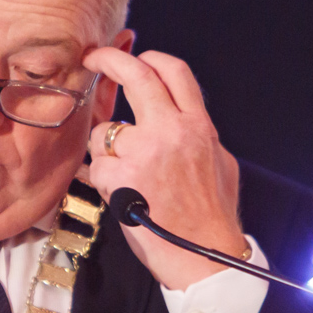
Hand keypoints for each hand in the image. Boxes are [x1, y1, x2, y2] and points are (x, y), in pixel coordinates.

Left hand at [82, 48, 245, 289]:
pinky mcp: (120, 177)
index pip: (173, 71)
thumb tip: (176, 113)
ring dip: (107, 149)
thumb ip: (196, 132)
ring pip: (106, 131)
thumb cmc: (212, 217)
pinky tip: (123, 195)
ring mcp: (144, 153)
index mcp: (198, 126)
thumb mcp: (219, 162)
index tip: (133, 55)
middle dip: (109, 59)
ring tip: (128, 177)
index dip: (149, 57)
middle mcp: (172, 131)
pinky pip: (98, 165)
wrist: (205, 257)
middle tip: (93, 59)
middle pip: (136, 75)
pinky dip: (104, 178)